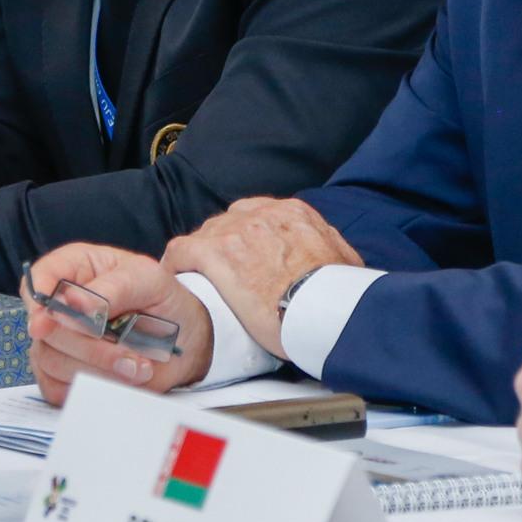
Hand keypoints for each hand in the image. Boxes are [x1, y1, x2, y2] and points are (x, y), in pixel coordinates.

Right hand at [23, 242, 214, 403]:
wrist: (186, 341)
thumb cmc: (164, 300)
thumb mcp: (148, 280)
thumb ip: (113, 287)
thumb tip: (74, 304)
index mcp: (75, 269)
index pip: (40, 277)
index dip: (38, 300)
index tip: (46, 322)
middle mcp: (61, 305)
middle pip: (45, 328)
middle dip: (86, 344)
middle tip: (126, 353)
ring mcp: (60, 342)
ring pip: (51, 361)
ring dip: (98, 368)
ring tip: (139, 366)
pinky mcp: (65, 375)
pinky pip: (59, 389)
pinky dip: (93, 387)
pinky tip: (125, 379)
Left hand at [160, 197, 360, 357]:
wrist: (324, 308)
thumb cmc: (336, 294)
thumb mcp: (346, 262)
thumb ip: (334, 251)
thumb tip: (337, 261)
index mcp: (294, 213)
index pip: (259, 216)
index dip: (247, 239)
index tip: (245, 258)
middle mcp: (263, 214)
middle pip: (230, 223)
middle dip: (224, 246)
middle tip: (221, 273)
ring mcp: (237, 232)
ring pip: (206, 235)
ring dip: (202, 257)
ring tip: (199, 279)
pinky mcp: (216, 254)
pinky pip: (183, 250)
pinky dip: (177, 263)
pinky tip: (176, 276)